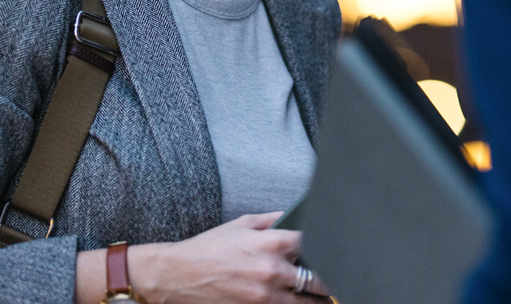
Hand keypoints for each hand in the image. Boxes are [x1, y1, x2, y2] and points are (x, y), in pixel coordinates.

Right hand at [128, 212, 330, 303]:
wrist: (178, 275)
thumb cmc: (209, 248)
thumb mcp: (242, 224)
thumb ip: (273, 221)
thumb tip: (295, 215)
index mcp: (272, 243)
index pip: (315, 244)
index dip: (325, 247)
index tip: (331, 250)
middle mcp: (273, 271)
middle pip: (318, 280)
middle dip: (326, 280)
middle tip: (329, 280)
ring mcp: (266, 297)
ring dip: (316, 300)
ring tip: (319, 297)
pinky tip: (294, 302)